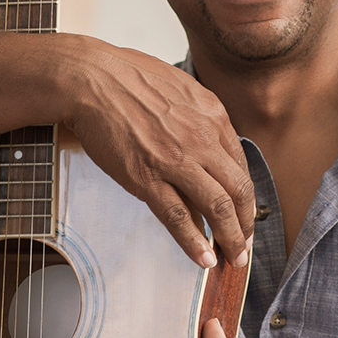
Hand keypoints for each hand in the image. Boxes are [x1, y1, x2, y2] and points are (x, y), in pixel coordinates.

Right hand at [56, 40, 255, 268]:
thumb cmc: (128, 78)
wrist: (91, 79)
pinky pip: (179, 217)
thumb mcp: (180, 88)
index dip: (246, 197)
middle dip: (246, 224)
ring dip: (230, 239)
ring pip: (218, 208)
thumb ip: (199, 116)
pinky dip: (195, 242)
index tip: (244, 213)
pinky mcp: (148, 178)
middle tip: (244, 244)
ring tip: (232, 259)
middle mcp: (203, 139)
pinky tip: (203, 258)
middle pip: (239, 191)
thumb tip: (206, 142)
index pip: (241, 166)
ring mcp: (176, 161)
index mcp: (213, 116)